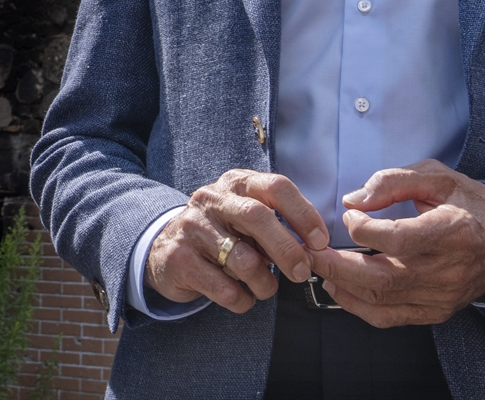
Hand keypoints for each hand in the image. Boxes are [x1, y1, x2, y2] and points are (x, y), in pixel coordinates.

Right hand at [146, 170, 329, 311]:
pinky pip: (226, 290)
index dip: (304, 214)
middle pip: (258, 217)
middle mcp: (212, 199)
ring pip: (244, 260)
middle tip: (301, 272)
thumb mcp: (246, 217)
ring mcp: (193, 227)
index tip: (320, 242)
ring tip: (263, 286)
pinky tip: (240, 295)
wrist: (164, 249)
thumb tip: (314, 248)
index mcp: (236, 184)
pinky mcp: (180, 259)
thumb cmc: (221, 233)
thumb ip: (277, 224)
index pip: (276, 186)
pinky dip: (243, 300)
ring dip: (264, 283)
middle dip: (288, 250)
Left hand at [309, 159, 484, 326]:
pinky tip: (340, 288)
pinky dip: (359, 306)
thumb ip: (393, 181)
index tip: (350, 215)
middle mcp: (448, 269)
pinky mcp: (436, 311)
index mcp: (452, 231)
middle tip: (311, 250)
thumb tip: (354, 200)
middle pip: (382, 277)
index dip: (363, 229)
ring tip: (320, 266)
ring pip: (382, 299)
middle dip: (337, 265)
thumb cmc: (470, 205)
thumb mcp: (437, 177)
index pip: (398, 239)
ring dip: (342, 285)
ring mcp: (442, 295)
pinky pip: (391, 317)